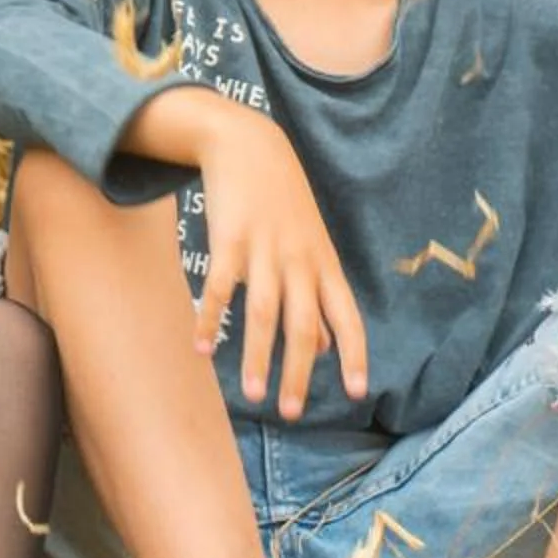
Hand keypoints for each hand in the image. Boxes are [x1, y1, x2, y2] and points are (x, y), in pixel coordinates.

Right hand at [193, 113, 368, 419]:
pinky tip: (200, 347)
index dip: (354, 353)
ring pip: (265, 311)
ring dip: (258, 356)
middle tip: (290, 414)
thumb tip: (325, 351)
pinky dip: (211, 318)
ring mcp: (265, 248)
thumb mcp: (311, 246)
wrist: (249, 144)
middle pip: (304, 323)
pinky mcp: (230, 237)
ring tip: (253, 395)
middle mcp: (299, 260)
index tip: (356, 391)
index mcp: (324, 264)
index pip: (347, 316)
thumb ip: (319, 298)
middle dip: (298, 371)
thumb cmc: (283, 202)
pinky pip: (220, 286)